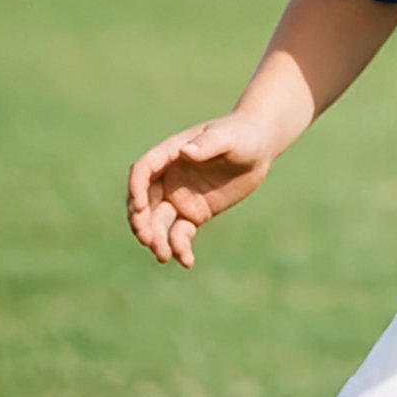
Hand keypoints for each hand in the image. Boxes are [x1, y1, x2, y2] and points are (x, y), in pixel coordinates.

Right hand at [126, 114, 275, 268]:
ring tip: (164, 256)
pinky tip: (187, 260)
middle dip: (141, 221)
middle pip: (144, 201)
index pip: (143, 170)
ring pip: (159, 222)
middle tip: (148, 239)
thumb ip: (208, 144)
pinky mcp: (194, 214)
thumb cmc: (243, 135)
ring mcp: (180, 197)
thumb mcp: (228, 138)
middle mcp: (169, 177)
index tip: (140, 207)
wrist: (259, 149)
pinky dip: (179, 247)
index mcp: (171, 153)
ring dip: (157, 239)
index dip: (137, 188)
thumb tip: (185, 151)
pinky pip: (179, 233)